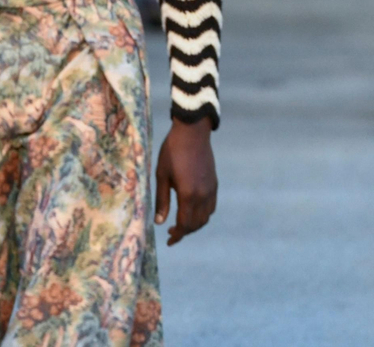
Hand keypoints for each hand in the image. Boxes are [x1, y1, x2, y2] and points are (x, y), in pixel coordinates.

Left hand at [154, 119, 217, 245]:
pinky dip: (203, 214)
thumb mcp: (161, 175)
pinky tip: (192, 210)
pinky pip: (211, 207)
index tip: (169, 241)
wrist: (192, 132)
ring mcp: (211, 190)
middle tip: (171, 232)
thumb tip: (159, 223)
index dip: (177, 236)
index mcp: (188, 194)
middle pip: (196, 224)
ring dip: (194, 224)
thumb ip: (161, 200)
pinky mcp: (214, 184)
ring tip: (181, 223)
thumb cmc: (172, 152)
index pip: (184, 224)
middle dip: (184, 232)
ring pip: (206, 217)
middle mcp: (202, 195)